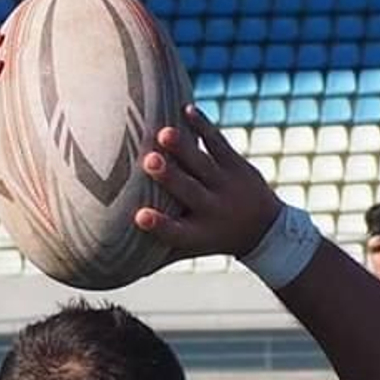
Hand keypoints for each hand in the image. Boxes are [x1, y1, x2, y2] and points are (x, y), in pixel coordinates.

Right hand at [134, 105, 281, 257]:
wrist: (265, 229)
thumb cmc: (212, 237)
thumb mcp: (189, 249)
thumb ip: (155, 256)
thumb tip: (114, 270)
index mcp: (196, 232)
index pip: (174, 231)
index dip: (157, 225)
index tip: (138, 216)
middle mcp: (211, 209)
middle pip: (189, 193)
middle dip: (170, 178)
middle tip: (149, 163)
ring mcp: (225, 185)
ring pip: (204, 164)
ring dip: (184, 148)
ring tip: (165, 133)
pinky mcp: (235, 165)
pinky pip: (218, 143)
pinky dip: (203, 126)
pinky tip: (185, 109)